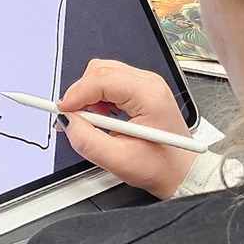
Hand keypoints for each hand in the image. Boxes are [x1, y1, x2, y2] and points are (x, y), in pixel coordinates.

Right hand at [56, 59, 197, 198]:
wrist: (181, 172)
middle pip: (100, 71)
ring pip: (102, 74)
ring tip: (94, 122)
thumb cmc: (161, 167)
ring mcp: (146, 84)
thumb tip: (67, 121)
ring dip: (90, 96)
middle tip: (74, 118)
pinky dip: (99, 98)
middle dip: (81, 94)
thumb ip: (88, 140)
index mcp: (148, 95)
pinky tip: (103, 118)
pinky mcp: (141, 90)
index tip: (62, 111)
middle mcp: (149, 83)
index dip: (76, 94)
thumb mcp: (119, 161)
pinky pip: (110, 83)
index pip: (101, 80)